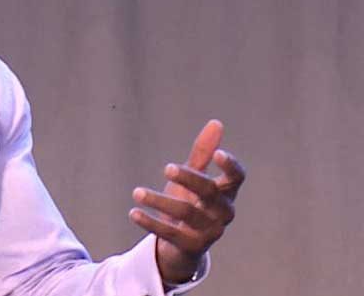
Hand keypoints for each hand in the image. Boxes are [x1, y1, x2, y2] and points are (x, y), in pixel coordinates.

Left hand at [128, 119, 245, 283]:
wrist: (181, 244)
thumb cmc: (190, 203)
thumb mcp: (194, 177)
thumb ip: (203, 153)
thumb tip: (216, 123)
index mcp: (226, 193)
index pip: (237, 178)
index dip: (231, 166)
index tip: (218, 153)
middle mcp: (223, 212)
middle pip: (210, 192)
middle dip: (189, 179)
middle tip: (166, 168)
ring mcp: (210, 231)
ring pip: (186, 213)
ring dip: (159, 201)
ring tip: (136, 192)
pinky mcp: (193, 247)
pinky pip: (171, 234)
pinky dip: (151, 222)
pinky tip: (133, 212)